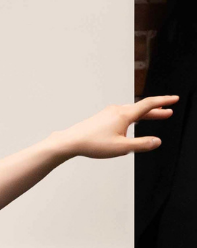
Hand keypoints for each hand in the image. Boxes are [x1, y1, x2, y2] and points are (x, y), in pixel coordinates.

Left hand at [54, 95, 178, 159]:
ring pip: (132, 111)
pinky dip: (134, 117)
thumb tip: (156, 141)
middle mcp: (117, 110)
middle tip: (169, 111)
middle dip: (156, 110)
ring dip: (145, 114)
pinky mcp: (103, 117)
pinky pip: (123, 114)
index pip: (149, 104)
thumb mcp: (122, 148)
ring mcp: (109, 113)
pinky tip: (132, 125)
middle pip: (141, 108)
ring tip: (155, 116)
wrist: (71, 141)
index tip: (174, 99)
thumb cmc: (93, 143)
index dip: (164, 101)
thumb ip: (141, 145)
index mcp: (124, 115)